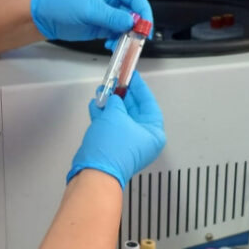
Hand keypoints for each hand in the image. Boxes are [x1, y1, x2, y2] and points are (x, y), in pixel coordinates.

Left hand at [30, 0, 152, 43]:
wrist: (44, 16)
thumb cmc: (63, 3)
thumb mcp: (89, 9)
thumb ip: (112, 17)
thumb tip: (132, 22)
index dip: (143, 11)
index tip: (146, 27)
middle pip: (134, 12)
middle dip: (136, 26)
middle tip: (136, 40)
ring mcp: (108, 12)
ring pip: (127, 25)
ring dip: (126, 35)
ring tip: (117, 43)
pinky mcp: (103, 25)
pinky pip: (117, 33)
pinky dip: (117, 40)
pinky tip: (110, 44)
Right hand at [67, 73, 165, 188]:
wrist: (95, 171)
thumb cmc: (112, 148)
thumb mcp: (116, 114)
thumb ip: (116, 101)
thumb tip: (114, 98)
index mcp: (153, 133)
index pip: (149, 104)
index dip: (139, 88)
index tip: (133, 77)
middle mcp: (143, 139)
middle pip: (134, 110)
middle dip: (122, 95)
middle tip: (116, 82)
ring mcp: (128, 144)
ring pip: (121, 118)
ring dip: (111, 104)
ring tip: (103, 91)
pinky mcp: (113, 147)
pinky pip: (110, 126)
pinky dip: (103, 115)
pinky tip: (96, 105)